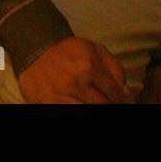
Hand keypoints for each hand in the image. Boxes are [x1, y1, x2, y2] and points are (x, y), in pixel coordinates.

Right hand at [16, 37, 131, 103]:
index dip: (122, 100)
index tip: (125, 103)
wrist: (36, 52)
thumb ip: (114, 67)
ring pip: (87, 110)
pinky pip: (70, 111)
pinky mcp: (49, 105)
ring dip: (96, 109)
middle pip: (103, 105)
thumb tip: (124, 90)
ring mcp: (61, 96)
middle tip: (112, 104)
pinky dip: (80, 109)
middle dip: (110, 106)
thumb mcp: (94, 49)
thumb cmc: (69, 52)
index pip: (114, 92)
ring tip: (98, 104)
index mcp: (89, 67)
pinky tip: (82, 103)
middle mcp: (76, 83)